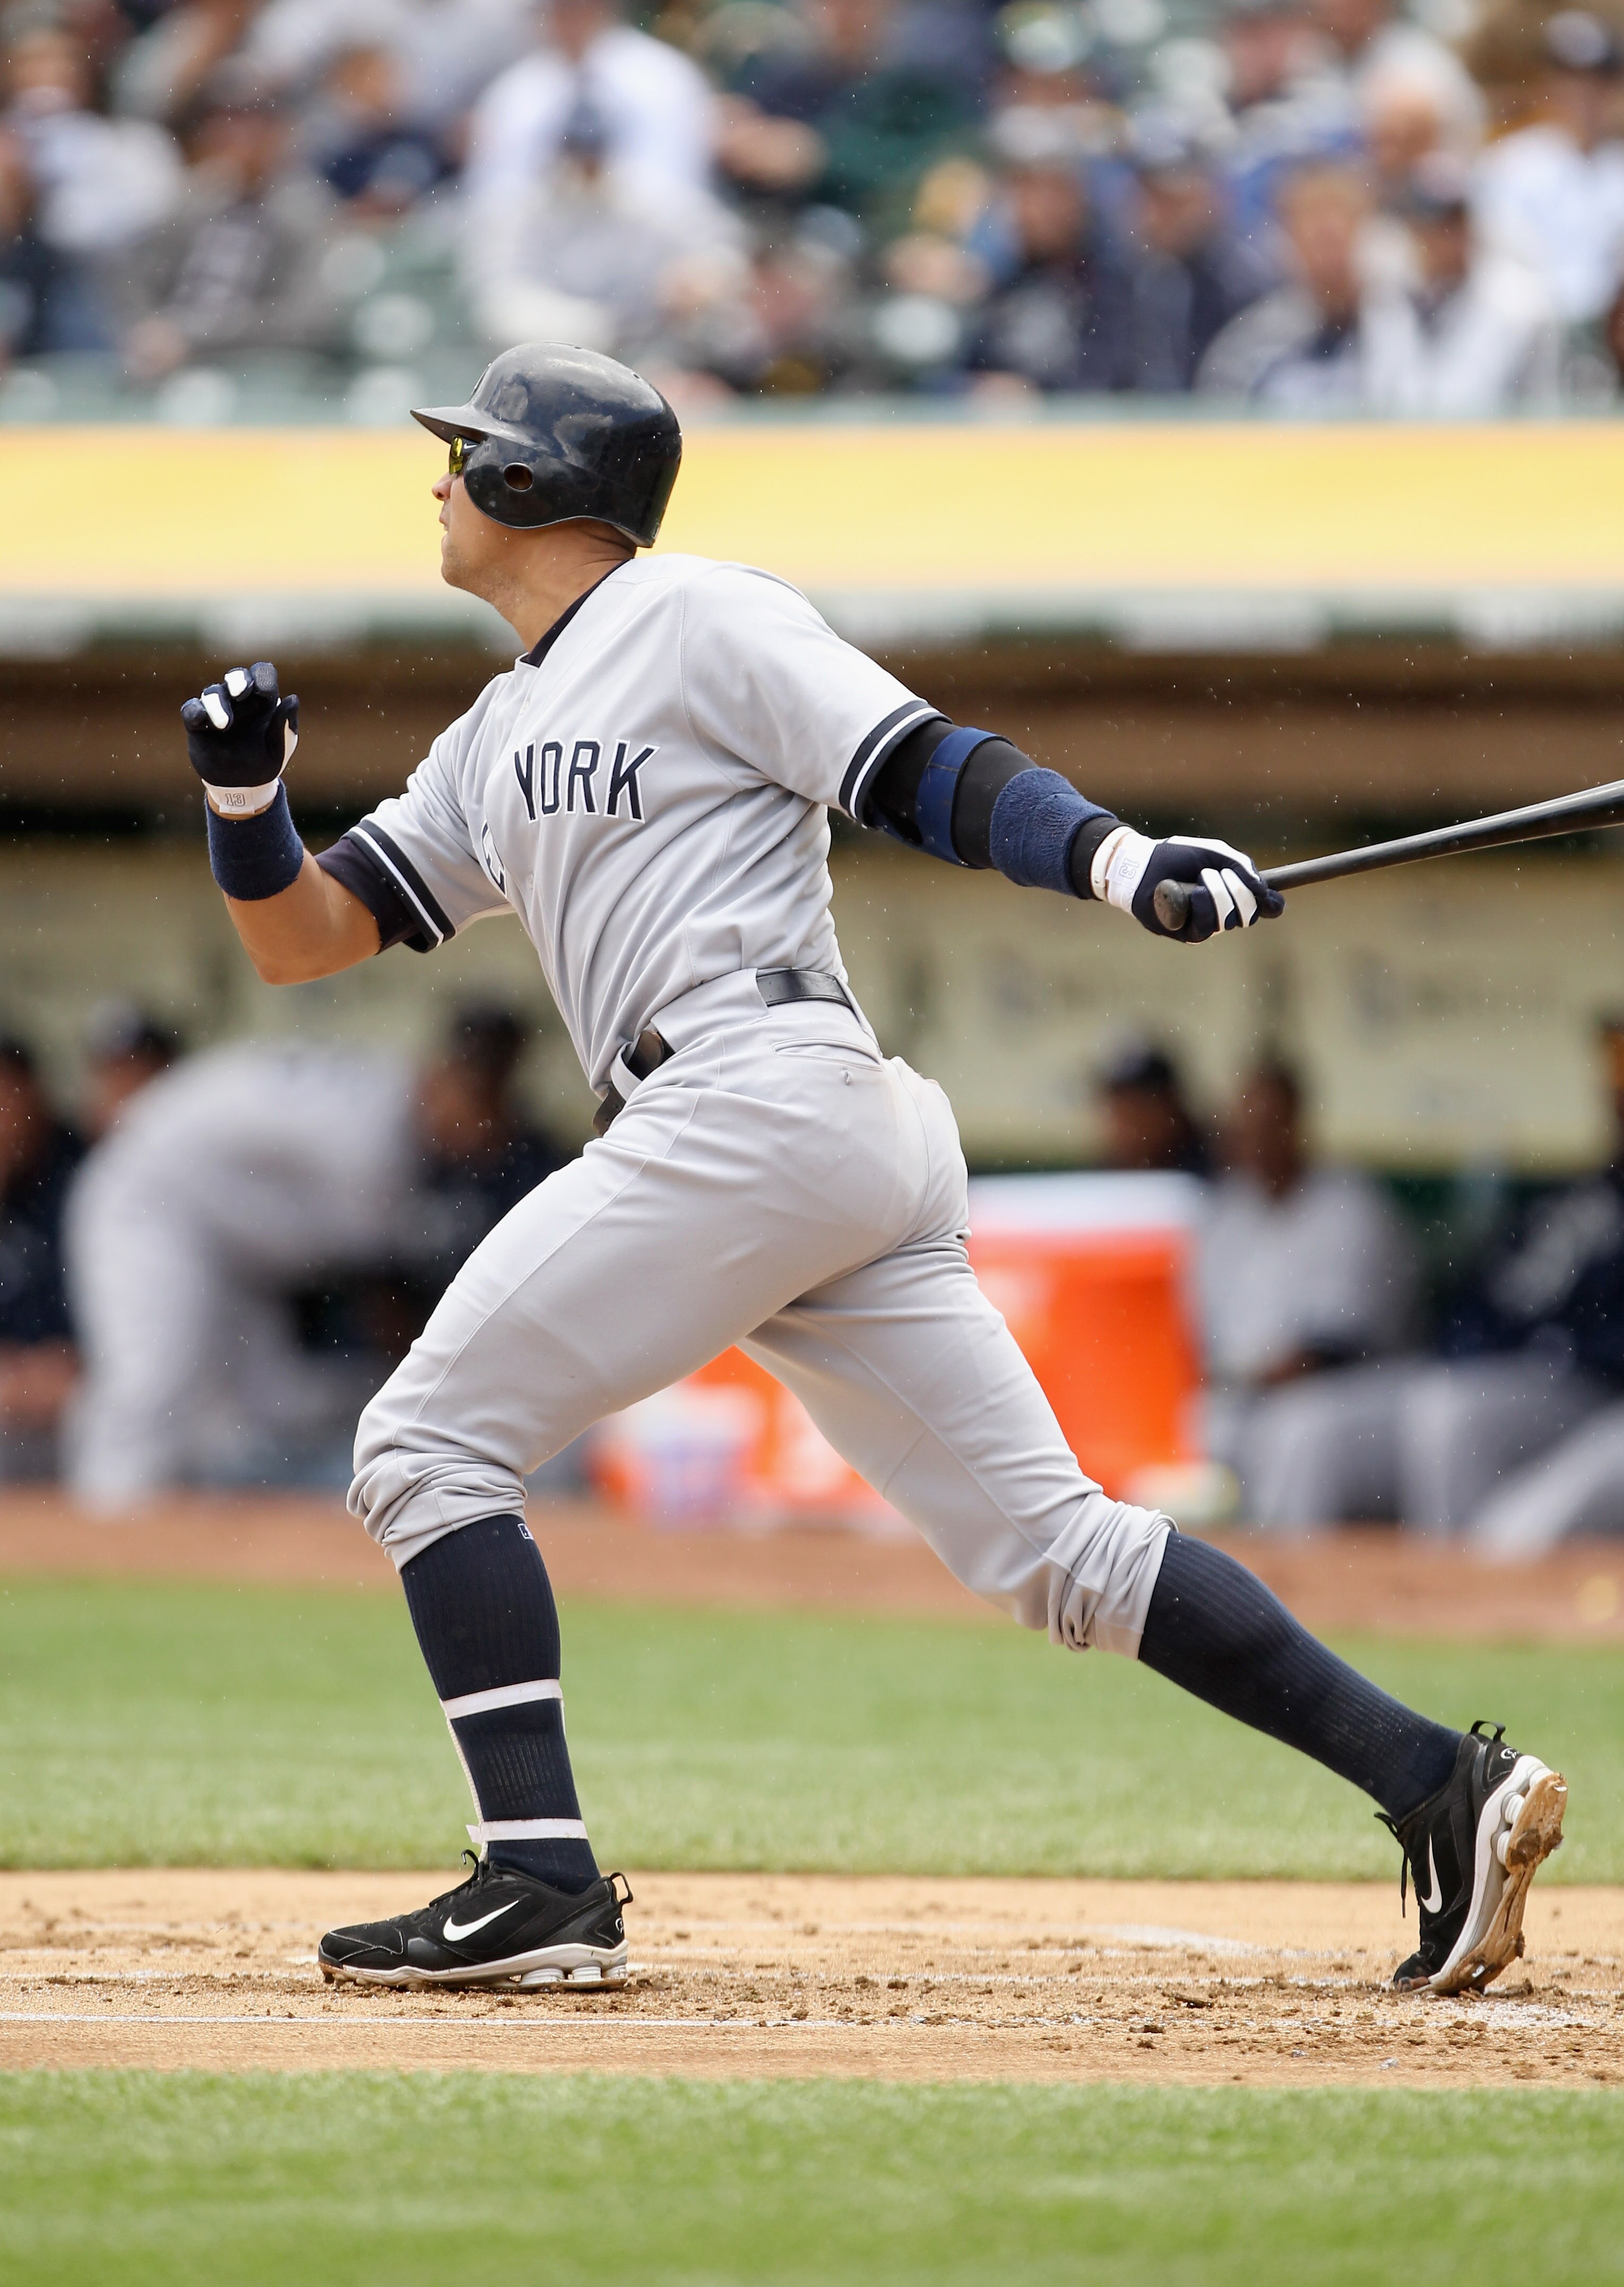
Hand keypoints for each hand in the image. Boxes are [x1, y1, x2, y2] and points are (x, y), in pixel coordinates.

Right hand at [181, 661, 298, 815]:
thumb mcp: (280, 747)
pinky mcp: (198, 724)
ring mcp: (218, 710)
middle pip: (236, 676)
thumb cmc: (264, 763)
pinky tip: (201, 719)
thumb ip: (285, 724)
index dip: (263, 677)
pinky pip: (191, 709)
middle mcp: (239, 701)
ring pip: (213, 693)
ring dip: (217, 704)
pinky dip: (195, 711)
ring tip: (224, 725)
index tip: (265, 691)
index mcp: (263, 701)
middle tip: (241, 693)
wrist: (242, 787)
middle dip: (238, 680)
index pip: (263, 674)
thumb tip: (293, 699)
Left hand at [1090, 827, 1282, 942]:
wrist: (1144, 864)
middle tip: (1218, 872)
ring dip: (1217, 894)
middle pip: (1249, 914)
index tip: (1271, 898)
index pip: (1263, 907)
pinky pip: (1204, 926)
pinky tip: (1188, 892)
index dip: (1271, 904)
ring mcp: (1205, 924)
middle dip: (1238, 890)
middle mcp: (1222, 911)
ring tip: (1200, 877)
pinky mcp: (1186, 933)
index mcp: (1233, 892)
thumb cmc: (1178, 856)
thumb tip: (1265, 890)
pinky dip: (1199, 904)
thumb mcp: (1215, 852)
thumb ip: (1241, 866)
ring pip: (1227, 920)